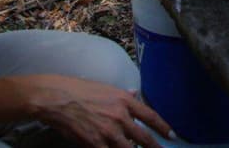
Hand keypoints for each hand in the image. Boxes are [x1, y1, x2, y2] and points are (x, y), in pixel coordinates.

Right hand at [25, 75, 172, 147]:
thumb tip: (134, 93)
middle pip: (144, 138)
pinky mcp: (95, 143)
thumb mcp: (105, 87)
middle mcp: (120, 116)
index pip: (150, 116)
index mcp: (124, 100)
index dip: (163, 127)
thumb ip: (122, 94)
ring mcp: (109, 132)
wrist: (57, 98)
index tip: (171, 135)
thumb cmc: (78, 89)